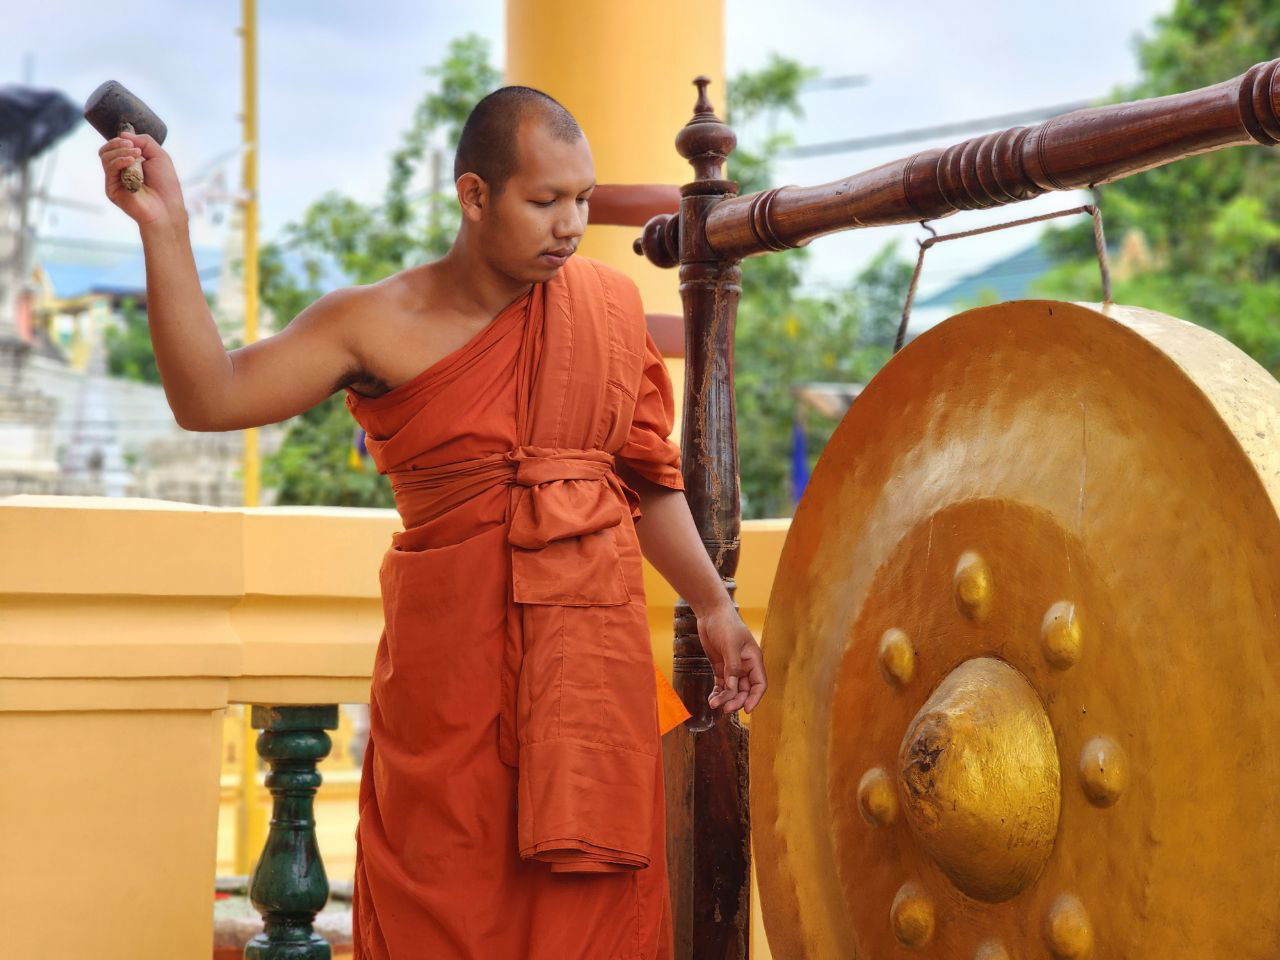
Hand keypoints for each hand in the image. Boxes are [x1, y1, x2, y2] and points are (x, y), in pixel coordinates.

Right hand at [99, 131, 186, 227]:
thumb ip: (144, 141)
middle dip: (117, 144)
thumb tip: (123, 134)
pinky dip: (119, 161)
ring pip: (105, 157)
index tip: (132, 141)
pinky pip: (109, 169)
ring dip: (120, 151)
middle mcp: (120, 171)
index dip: (120, 140)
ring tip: (136, 154)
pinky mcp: (112, 189)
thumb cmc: (166, 184)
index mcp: (129, 163)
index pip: (115, 147)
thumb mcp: (159, 156)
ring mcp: (115, 180)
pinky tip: (131, 160)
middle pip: (106, 150)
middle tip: (134, 147)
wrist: (167, 207)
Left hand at [697, 600, 766, 714]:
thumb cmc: (726, 625)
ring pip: (732, 689)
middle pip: (744, 690)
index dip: (755, 698)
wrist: (711, 613)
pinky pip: (721, 684)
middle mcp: (745, 666)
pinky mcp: (720, 666)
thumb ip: (732, 667)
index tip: (747, 710)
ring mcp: (732, 667)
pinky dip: (717, 692)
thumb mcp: (730, 646)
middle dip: (736, 700)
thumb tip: (732, 687)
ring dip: (725, 698)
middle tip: (725, 708)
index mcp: (754, 660)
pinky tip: (712, 699)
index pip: (759, 684)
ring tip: (714, 704)